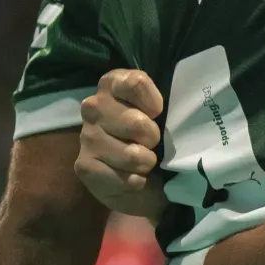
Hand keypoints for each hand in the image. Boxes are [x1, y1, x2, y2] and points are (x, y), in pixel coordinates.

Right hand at [74, 69, 167, 218]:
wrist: (145, 179)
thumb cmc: (158, 137)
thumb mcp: (167, 114)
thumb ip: (169, 102)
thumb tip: (180, 112)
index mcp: (114, 85)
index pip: (135, 83)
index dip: (154, 103)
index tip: (157, 113)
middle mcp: (94, 106)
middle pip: (136, 122)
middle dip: (152, 138)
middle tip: (150, 142)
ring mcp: (87, 136)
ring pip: (131, 154)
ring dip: (145, 162)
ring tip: (142, 161)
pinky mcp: (84, 165)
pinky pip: (125, 177)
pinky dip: (136, 181)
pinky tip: (131, 177)